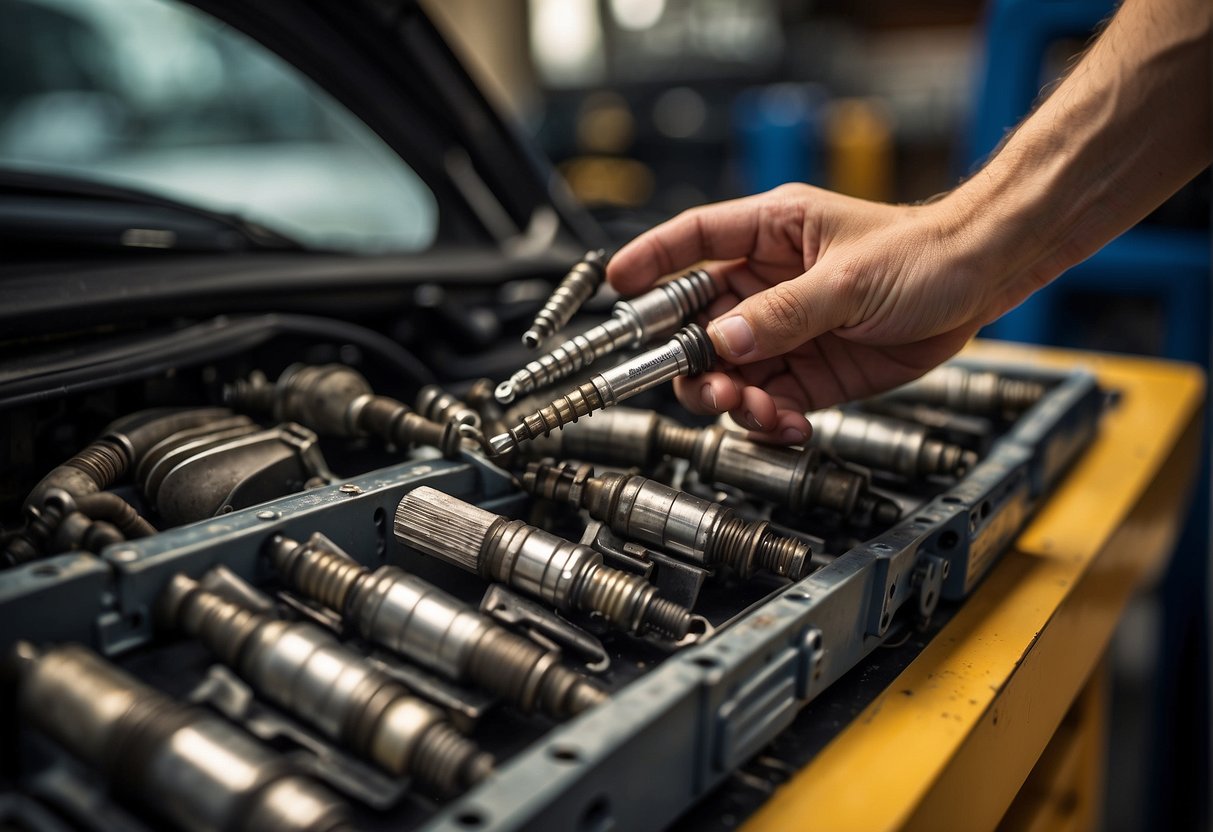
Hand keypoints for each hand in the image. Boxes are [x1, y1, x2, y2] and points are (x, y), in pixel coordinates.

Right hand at [607, 183, 1044, 442]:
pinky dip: (768, 420)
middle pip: (697, 323)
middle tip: (706, 386)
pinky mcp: (807, 373)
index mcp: (769, 236)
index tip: (616, 286)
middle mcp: (767, 285)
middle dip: (691, 359)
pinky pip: (767, 402)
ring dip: (730, 399)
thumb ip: (785, 314)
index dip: (650, 261)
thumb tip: (726, 341)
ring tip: (753, 410)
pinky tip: (788, 425)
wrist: (981, 285)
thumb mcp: (849, 280)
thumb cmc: (922, 253)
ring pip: (727, 372)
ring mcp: (784, 332)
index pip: (693, 241)